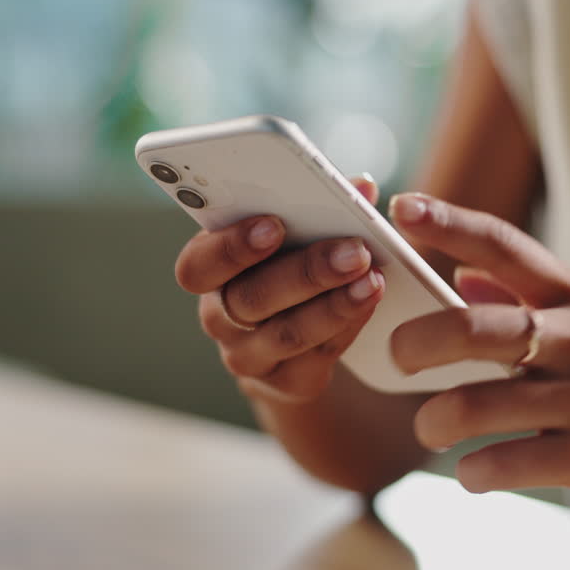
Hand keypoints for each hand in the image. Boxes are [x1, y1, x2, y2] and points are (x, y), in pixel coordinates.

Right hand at [175, 177, 385, 402]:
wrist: (301, 335)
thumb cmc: (295, 263)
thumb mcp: (299, 233)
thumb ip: (322, 205)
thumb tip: (362, 186)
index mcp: (210, 270)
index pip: (197, 266)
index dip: (230, 248)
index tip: (273, 225)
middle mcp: (220, 317)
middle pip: (250, 300)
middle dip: (306, 272)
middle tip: (353, 251)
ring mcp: (248, 355)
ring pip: (286, 334)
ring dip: (334, 305)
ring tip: (372, 279)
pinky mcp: (286, 383)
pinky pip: (316, 357)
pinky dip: (347, 327)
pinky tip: (370, 303)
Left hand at [387, 193, 569, 504]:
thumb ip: (527, 300)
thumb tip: (462, 278)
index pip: (505, 245)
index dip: (449, 222)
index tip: (401, 205)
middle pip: (475, 328)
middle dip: (418, 342)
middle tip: (396, 356)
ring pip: (480, 404)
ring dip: (436, 420)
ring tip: (430, 428)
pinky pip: (513, 463)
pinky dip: (476, 472)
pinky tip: (471, 473)